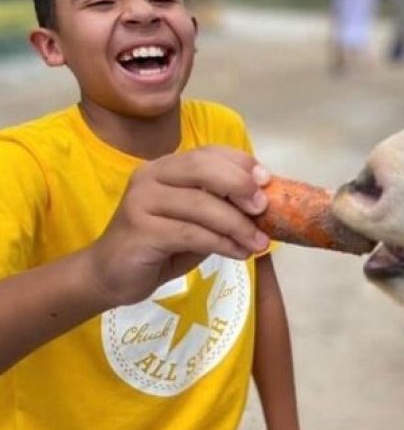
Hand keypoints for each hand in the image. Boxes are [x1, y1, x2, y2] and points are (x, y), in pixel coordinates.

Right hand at [87, 146, 269, 305]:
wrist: (111, 276)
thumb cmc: (160, 246)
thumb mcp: (197, 221)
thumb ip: (221, 206)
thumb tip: (265, 203)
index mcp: (167, 167)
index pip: (208, 152)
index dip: (241, 163)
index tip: (267, 181)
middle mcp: (151, 176)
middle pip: (203, 168)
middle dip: (240, 185)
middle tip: (263, 209)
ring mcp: (142, 201)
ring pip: (200, 204)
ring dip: (237, 225)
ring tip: (259, 243)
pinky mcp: (140, 231)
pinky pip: (190, 233)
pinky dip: (221, 243)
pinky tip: (238, 253)